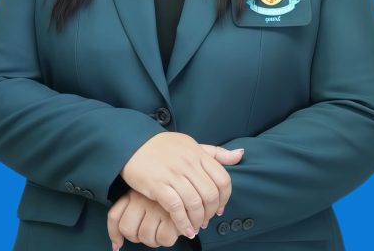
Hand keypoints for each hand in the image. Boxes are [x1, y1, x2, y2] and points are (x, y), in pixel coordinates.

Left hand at [107, 188, 180, 249]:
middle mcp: (141, 197)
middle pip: (128, 230)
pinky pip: (164, 237)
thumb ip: (126, 214)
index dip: (115, 234)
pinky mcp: (173, 212)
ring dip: (154, 240)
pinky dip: (168, 239)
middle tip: (151, 232)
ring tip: (163, 230)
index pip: (114, 217)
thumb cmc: (165, 195)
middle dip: (140, 237)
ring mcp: (156, 205)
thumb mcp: (143, 198)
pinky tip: (173, 230)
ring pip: (145, 236)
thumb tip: (116, 247)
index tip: (118, 245)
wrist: (188, 182)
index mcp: (132, 193)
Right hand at [120, 133, 244, 238]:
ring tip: (195, 227)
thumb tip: (240, 155)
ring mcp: (173, 174)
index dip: (224, 198)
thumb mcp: (191, 144)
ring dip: (197, 220)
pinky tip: (184, 230)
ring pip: (195, 203)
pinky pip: (176, 208)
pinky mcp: (158, 184)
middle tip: (205, 220)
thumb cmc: (163, 146)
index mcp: (198, 153)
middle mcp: (188, 163)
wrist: (133, 143)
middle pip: (210, 194)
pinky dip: (183, 223)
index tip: (219, 208)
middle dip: (210, 212)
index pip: (223, 179)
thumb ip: (215, 153)